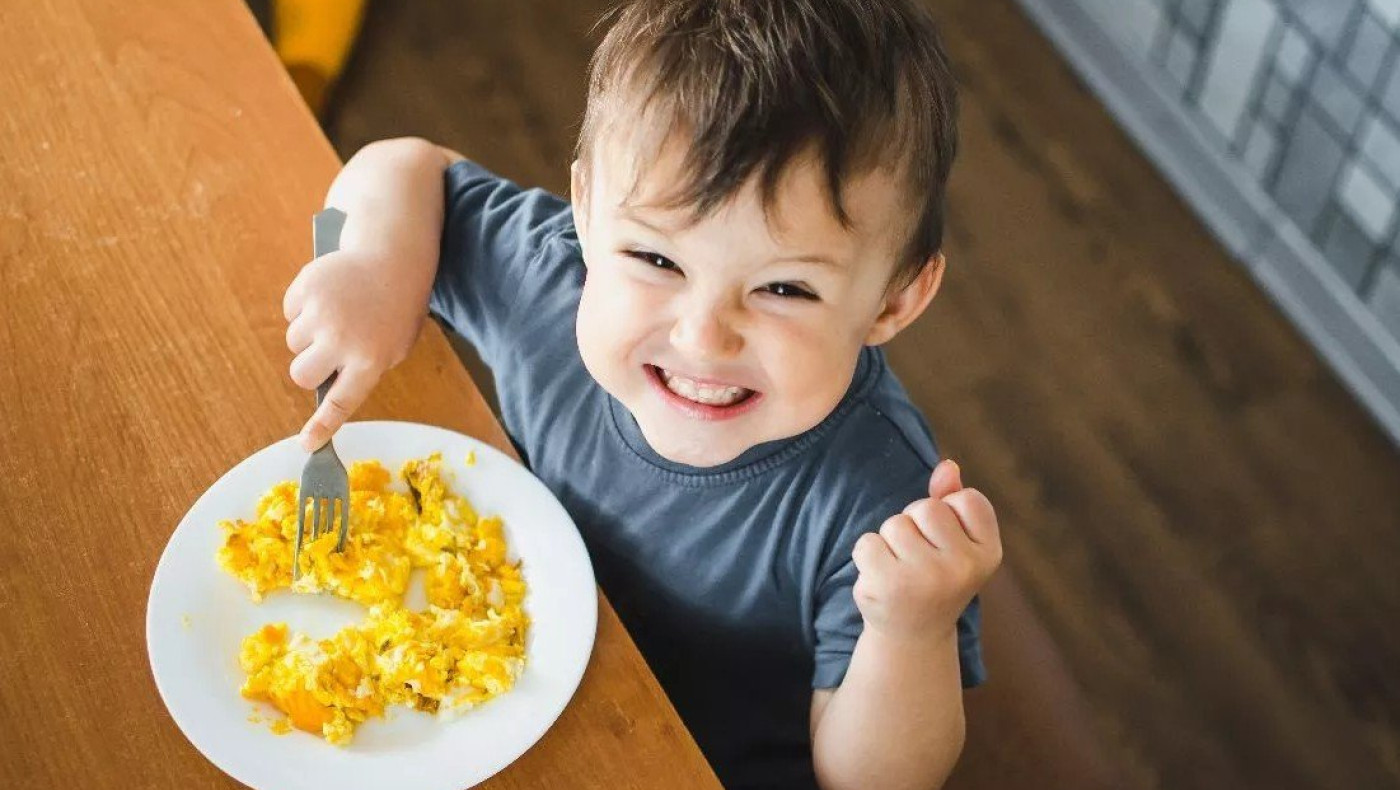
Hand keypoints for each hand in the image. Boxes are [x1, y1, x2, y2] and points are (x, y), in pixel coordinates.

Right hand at [282, 246, 427, 449]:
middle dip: (309, 369)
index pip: (341, 403)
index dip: (322, 426)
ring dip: (308, 336)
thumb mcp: (394, 346)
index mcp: (370, 360)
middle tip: (327, 353)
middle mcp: (342, 341)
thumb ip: (363, 369)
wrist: (393, 259)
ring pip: (293, 343)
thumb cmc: (396, 310)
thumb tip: (327, 387)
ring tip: (337, 316)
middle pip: (301, 375)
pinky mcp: (305, 289)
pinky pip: (289, 313)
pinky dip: (302, 309)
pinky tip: (328, 297)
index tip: (306, 444)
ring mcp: (321, 314)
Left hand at [851, 459, 1002, 642]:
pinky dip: (867, 555)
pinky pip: (867, 543)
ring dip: (890, 540)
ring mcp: (927, 578)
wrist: (914, 634)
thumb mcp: (956, 541)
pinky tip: (882, 578)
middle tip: (920, 557)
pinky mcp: (889, 586)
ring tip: (901, 568)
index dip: (950, 512)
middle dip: (915, 523)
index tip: (948, 543)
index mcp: (989, 553)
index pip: (967, 498)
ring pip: (894, 524)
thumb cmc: (936, 576)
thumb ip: (952, 499)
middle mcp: (964, 568)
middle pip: (926, 507)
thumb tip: (948, 465)